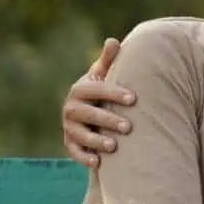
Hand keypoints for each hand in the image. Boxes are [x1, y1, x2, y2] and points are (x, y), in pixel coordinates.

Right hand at [61, 38, 134, 166]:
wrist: (91, 110)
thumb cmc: (103, 90)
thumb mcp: (104, 74)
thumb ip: (109, 60)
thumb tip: (113, 41)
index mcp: (81, 89)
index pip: (95, 89)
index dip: (113, 93)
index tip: (134, 98)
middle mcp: (71, 107)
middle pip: (86, 114)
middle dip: (107, 120)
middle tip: (128, 127)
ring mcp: (69, 126)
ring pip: (79, 135)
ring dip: (96, 140)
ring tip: (115, 146)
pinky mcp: (70, 143)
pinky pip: (74, 152)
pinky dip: (84, 157)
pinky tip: (98, 162)